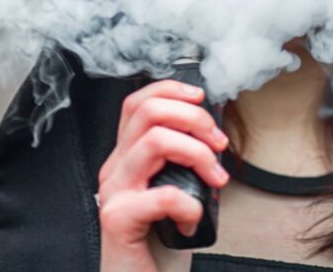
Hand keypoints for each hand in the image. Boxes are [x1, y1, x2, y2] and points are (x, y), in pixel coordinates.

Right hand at [98, 79, 229, 271]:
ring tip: (215, 179)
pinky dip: (190, 205)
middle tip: (218, 145)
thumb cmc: (161, 242)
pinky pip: (164, 195)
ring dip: (198, 154)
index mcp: (126, 157)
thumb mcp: (174, 189)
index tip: (202, 99)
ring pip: (156, 141)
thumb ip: (182, 161)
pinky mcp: (118, 219)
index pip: (138, 103)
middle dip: (195, 119)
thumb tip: (215, 134)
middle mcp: (114, 169)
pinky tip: (192, 220)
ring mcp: (113, 192)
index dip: (171, 90)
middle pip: (148, 112)